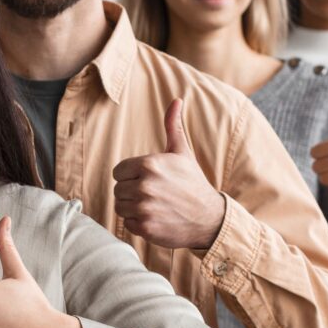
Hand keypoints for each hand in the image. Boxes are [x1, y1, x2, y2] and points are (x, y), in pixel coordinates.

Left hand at [112, 98, 225, 249]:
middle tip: (154, 194)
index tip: (148, 180)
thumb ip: (173, 126)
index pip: (118, 171)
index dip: (131, 176)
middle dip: (132, 192)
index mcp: (149, 164)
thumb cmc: (193, 183)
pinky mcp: (145, 227)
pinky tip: (156, 219)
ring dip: (133, 208)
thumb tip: (176, 99)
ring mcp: (144, 208)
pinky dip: (139, 224)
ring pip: (120, 207)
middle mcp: (145, 186)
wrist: (209, 218)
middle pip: (118, 189)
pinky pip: (128, 224)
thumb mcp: (182, 153)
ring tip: (154, 206)